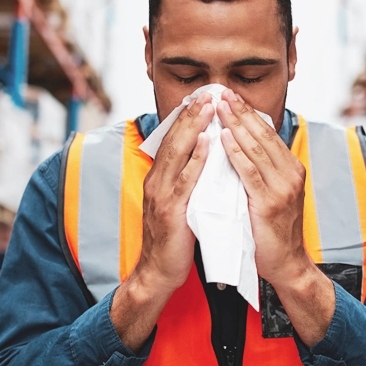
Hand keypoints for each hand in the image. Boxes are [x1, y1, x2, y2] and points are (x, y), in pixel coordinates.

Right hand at [112, 93, 213, 351]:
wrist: (157, 273)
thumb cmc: (173, 240)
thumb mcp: (177, 204)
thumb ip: (186, 181)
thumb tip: (203, 159)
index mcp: (158, 179)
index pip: (173, 140)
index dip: (186, 117)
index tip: (202, 96)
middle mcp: (156, 181)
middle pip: (174, 140)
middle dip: (191, 114)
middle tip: (208, 91)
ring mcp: (161, 195)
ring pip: (178, 153)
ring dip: (194, 127)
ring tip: (209, 106)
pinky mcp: (171, 211)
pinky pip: (186, 179)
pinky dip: (197, 159)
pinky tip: (209, 143)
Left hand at [216, 89, 334, 346]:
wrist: (287, 265)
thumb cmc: (273, 231)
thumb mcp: (271, 194)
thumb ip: (260, 171)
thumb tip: (239, 146)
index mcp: (291, 168)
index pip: (267, 133)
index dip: (247, 113)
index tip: (230, 95)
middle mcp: (291, 173)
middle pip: (262, 134)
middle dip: (240, 111)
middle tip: (222, 92)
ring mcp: (283, 187)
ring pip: (256, 148)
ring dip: (236, 124)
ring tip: (219, 106)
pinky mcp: (271, 202)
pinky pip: (250, 172)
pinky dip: (236, 153)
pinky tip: (224, 138)